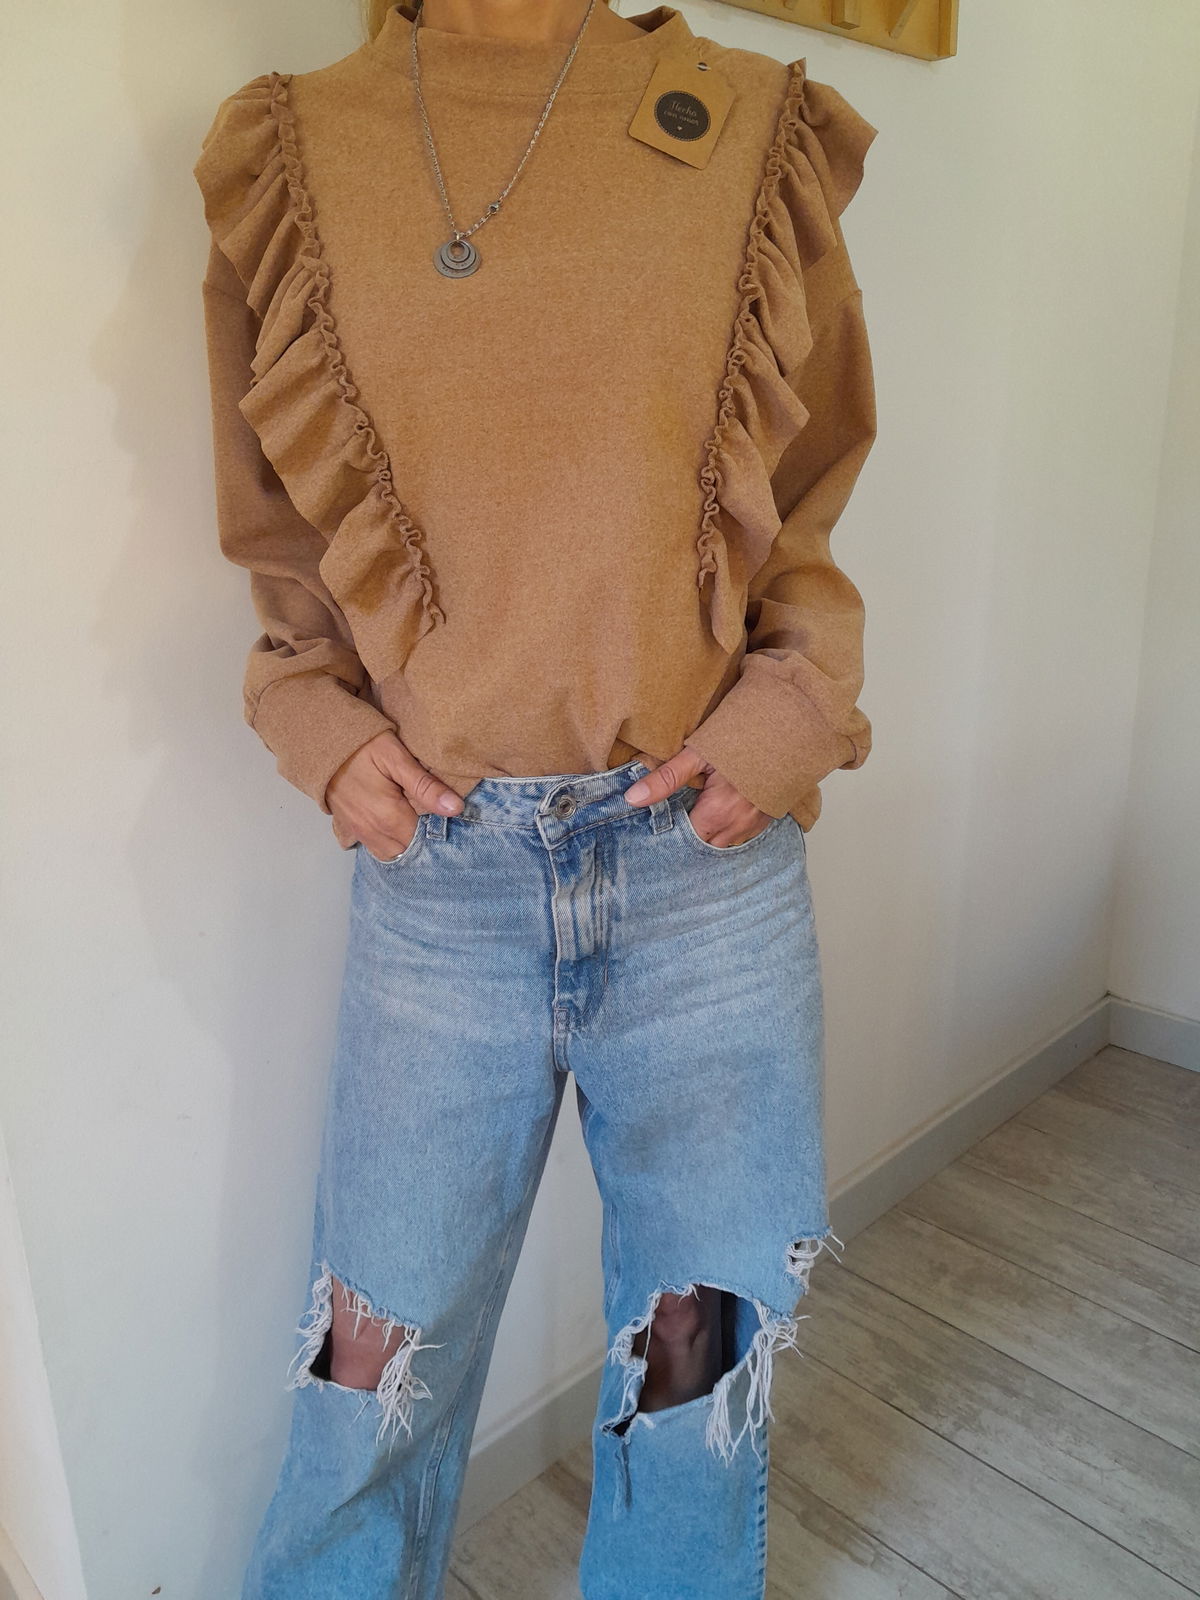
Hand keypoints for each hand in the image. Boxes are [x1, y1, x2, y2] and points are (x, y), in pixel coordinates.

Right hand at [326, 731, 462, 861]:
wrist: (318, 742)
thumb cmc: (360, 746)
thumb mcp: (396, 758)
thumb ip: (425, 786)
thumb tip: (455, 808)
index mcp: (389, 817)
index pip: (425, 841)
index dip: (440, 831)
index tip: (447, 816)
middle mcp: (373, 832)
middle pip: (409, 850)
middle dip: (424, 839)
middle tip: (434, 816)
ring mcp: (358, 832)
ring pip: (391, 853)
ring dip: (405, 843)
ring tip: (416, 820)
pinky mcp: (348, 828)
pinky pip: (372, 847)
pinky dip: (386, 843)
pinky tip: (393, 826)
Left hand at [623, 746, 774, 847]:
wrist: (790, 730)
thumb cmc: (745, 738)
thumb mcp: (700, 754)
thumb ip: (666, 778)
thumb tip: (633, 798)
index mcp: (717, 813)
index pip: (684, 840)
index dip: (670, 834)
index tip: (658, 825)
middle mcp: (738, 826)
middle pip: (703, 845)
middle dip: (688, 837)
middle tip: (674, 821)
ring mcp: (755, 825)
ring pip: (722, 842)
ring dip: (708, 834)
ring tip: (695, 816)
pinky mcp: (766, 819)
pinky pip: (740, 835)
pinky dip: (727, 829)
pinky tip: (718, 814)